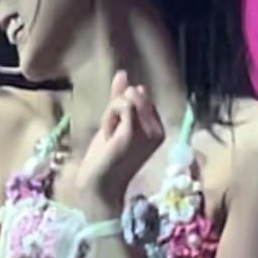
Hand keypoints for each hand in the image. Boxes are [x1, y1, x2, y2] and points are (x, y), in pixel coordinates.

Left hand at [75, 70, 164, 216]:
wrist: (98, 183)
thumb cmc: (106, 155)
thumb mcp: (115, 121)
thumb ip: (120, 98)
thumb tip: (123, 74)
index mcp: (158, 127)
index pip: (139, 96)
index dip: (122, 107)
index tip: (117, 129)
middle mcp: (158, 129)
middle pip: (134, 94)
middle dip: (116, 108)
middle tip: (112, 133)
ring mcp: (147, 131)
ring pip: (126, 98)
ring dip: (111, 114)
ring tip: (110, 136)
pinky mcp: (133, 132)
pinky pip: (121, 104)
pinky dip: (109, 116)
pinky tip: (108, 136)